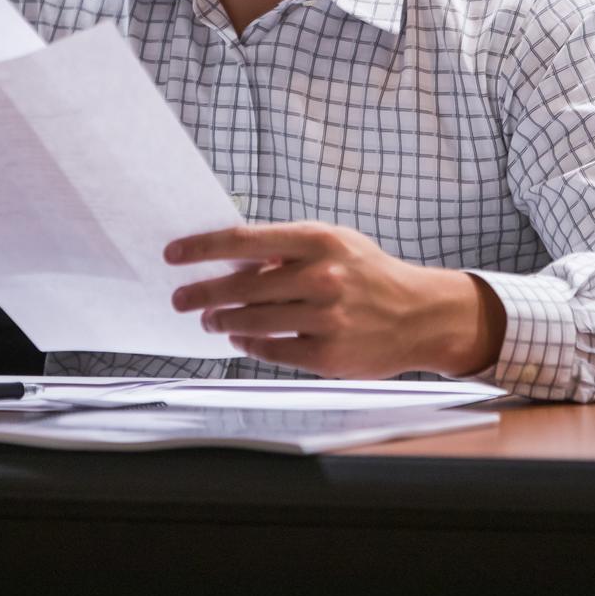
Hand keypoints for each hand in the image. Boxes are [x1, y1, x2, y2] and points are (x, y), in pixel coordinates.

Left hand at [165, 221, 504, 378]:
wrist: (419, 315)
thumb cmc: (368, 274)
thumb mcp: (334, 244)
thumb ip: (287, 249)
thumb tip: (233, 258)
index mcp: (318, 240)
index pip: (245, 240)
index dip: (203, 247)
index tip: (175, 254)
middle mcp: (321, 277)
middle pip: (242, 286)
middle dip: (203, 293)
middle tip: (182, 299)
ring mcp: (325, 319)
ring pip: (252, 321)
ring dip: (223, 320)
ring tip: (210, 319)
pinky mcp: (327, 356)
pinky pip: (272, 350)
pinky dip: (250, 343)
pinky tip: (241, 337)